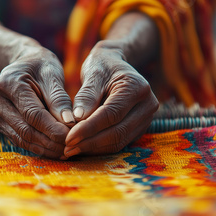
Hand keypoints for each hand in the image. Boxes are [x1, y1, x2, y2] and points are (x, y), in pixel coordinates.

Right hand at [0, 46, 74, 158]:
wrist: (24, 64)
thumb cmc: (42, 66)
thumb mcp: (52, 74)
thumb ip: (59, 99)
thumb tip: (69, 123)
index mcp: (8, 83)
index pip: (32, 113)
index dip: (52, 128)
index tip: (71, 136)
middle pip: (25, 129)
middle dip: (50, 141)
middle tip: (71, 147)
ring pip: (21, 138)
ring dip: (44, 148)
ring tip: (65, 152)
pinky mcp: (0, 123)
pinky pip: (19, 140)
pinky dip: (37, 147)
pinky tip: (54, 150)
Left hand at [64, 41, 158, 157]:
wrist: (116, 65)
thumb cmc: (102, 66)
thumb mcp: (93, 73)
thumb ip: (86, 95)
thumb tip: (77, 118)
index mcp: (137, 87)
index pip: (111, 114)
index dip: (89, 129)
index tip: (68, 137)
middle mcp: (148, 104)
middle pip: (118, 131)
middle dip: (90, 143)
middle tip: (67, 149)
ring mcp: (146, 118)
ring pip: (120, 141)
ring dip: (94, 148)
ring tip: (71, 150)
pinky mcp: (140, 128)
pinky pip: (120, 142)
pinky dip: (101, 147)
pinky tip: (83, 147)